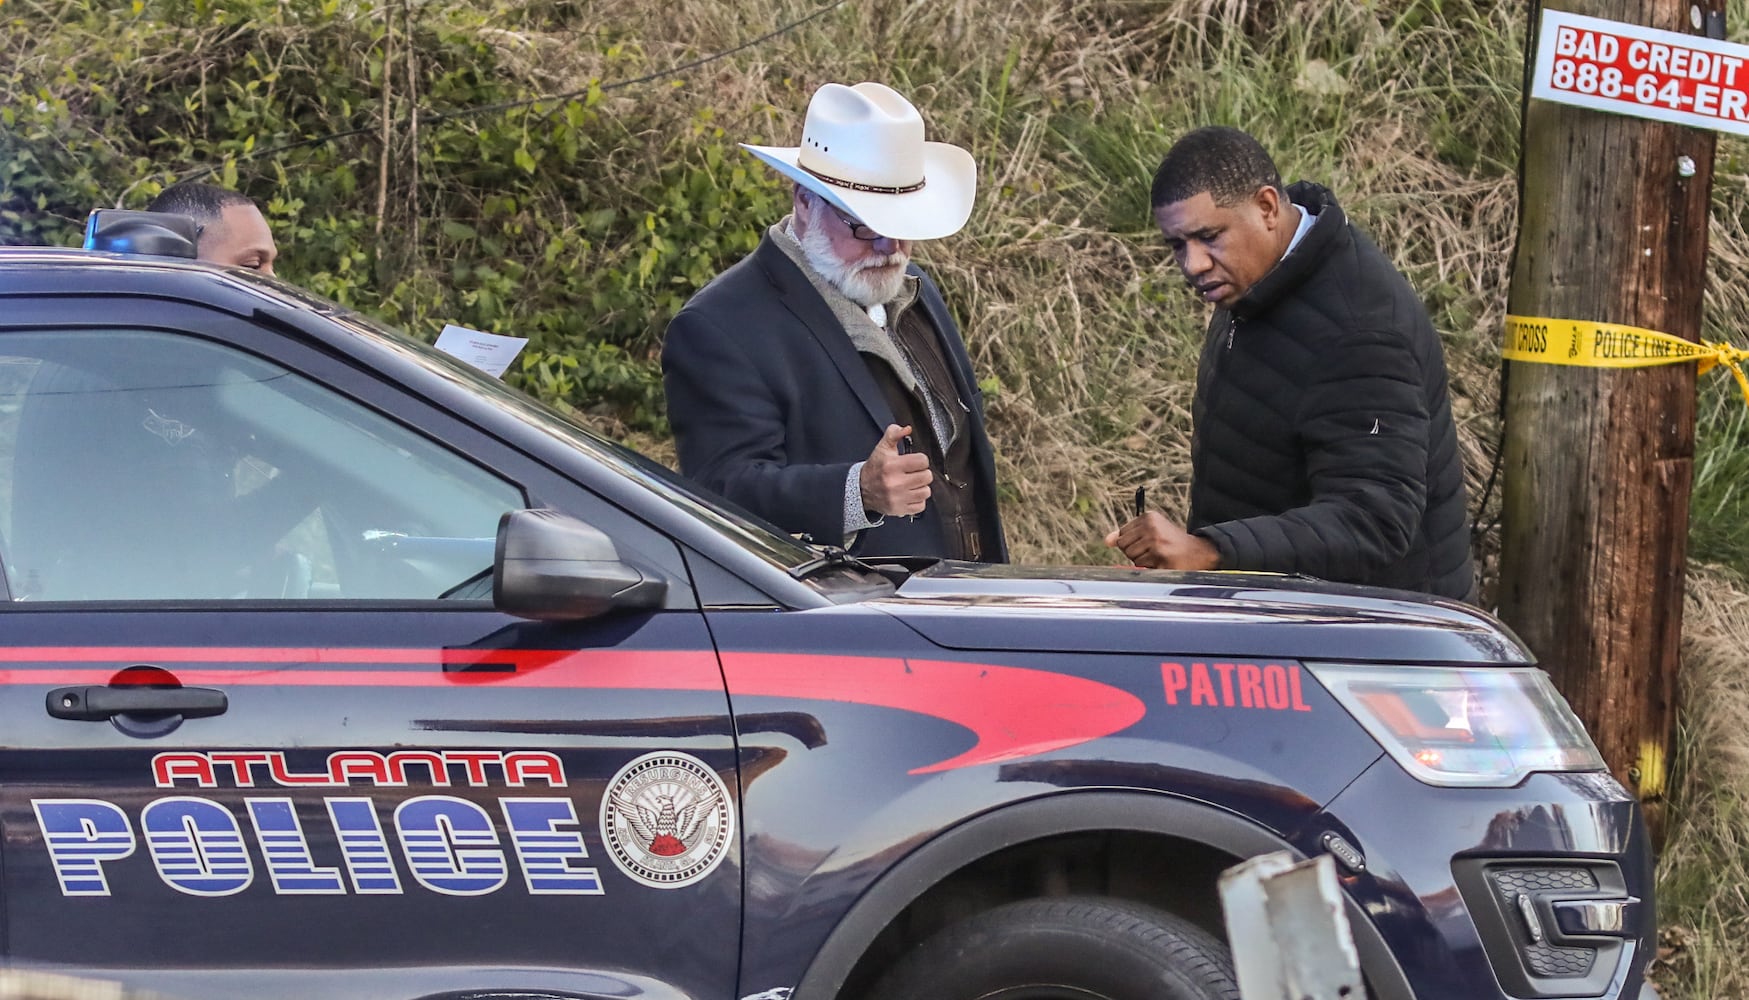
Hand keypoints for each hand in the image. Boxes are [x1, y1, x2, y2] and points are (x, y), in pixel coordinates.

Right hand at [861, 424, 931, 515]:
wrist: (861, 490)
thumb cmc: (875, 468)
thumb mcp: (882, 448)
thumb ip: (894, 434)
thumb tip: (906, 428)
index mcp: (892, 466)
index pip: (922, 461)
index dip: (920, 460)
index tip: (914, 462)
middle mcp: (895, 483)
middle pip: (926, 476)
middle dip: (921, 473)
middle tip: (913, 473)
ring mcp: (898, 498)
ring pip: (926, 491)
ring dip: (921, 487)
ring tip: (912, 484)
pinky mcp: (899, 509)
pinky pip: (921, 505)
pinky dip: (918, 500)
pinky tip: (910, 494)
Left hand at [1104, 511, 1221, 569]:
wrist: (1199, 552)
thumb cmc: (1171, 542)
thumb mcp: (1150, 531)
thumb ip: (1127, 535)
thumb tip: (1107, 541)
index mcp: (1148, 518)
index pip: (1122, 535)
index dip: (1133, 543)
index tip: (1149, 542)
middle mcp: (1152, 528)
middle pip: (1124, 547)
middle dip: (1136, 553)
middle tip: (1155, 550)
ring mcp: (1157, 543)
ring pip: (1133, 559)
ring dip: (1144, 562)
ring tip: (1160, 557)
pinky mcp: (1161, 558)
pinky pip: (1142, 568)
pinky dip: (1151, 569)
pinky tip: (1163, 563)